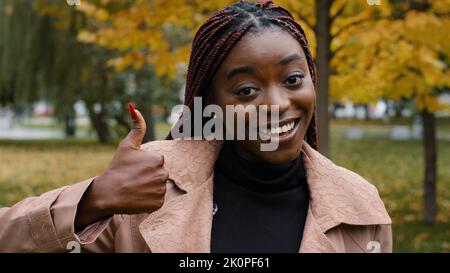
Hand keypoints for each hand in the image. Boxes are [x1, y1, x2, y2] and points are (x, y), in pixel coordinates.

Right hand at [75, 104, 167, 229]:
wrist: (108, 192)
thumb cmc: (117, 167)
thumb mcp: (127, 145)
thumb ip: (137, 127)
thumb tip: (134, 107)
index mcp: (159, 159)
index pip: (156, 163)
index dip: (143, 167)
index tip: (133, 170)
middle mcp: (164, 174)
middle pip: (158, 175)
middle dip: (148, 177)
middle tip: (133, 180)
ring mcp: (161, 190)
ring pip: (158, 188)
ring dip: (148, 188)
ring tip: (135, 188)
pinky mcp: (159, 203)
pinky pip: (157, 200)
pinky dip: (149, 200)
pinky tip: (138, 197)